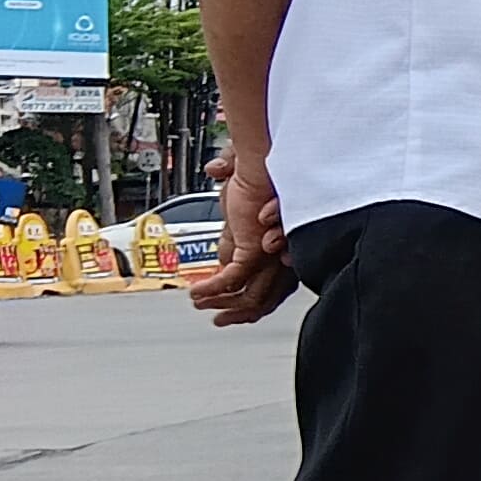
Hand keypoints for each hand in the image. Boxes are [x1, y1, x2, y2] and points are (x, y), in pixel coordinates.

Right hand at [186, 146, 298, 326]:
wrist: (267, 161)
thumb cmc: (262, 162)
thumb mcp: (246, 173)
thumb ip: (231, 176)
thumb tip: (216, 169)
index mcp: (285, 242)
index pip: (275, 283)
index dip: (254, 299)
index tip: (233, 305)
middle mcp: (280, 255)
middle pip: (265, 297)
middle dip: (239, 313)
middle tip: (219, 320)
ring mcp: (268, 256)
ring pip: (249, 295)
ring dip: (222, 303)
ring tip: (199, 304)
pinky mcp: (254, 251)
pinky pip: (231, 280)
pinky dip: (211, 289)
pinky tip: (195, 292)